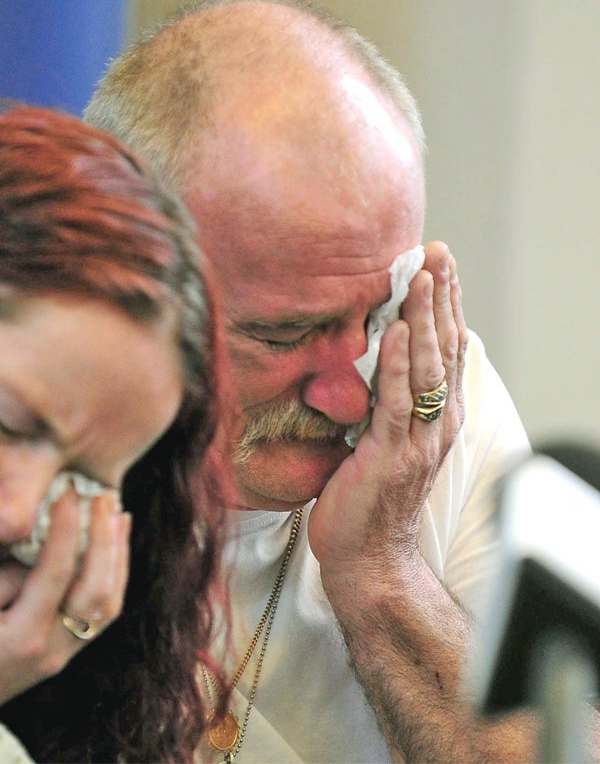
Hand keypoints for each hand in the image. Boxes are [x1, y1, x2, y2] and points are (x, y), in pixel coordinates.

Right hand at [0, 486, 130, 709]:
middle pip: (98, 589)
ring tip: (117, 514)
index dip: (68, 526)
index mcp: (23, 635)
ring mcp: (63, 655)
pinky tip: (110, 549)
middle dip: (105, 537)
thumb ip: (2, 576)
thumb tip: (39, 548)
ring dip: (117, 555)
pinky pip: (100, 614)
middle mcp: (53, 648)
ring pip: (109, 604)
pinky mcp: (63, 654)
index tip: (70, 491)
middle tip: (105, 496)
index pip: (58, 571)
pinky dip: (111, 577)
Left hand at [310, 241, 467, 582]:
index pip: (444, 351)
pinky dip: (396, 363)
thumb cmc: (366, 502)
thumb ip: (382, 405)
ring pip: (426, 367)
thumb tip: (368, 368)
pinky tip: (396, 329)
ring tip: (421, 273)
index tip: (439, 265)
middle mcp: (436, 425)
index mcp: (436, 420)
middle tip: (437, 251)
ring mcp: (417, 440)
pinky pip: (396, 401)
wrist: (368, 559)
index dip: (444, 307)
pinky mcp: (390, 454)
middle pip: (443, 349)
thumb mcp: (378, 443)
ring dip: (424, 317)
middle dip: (441, 297)